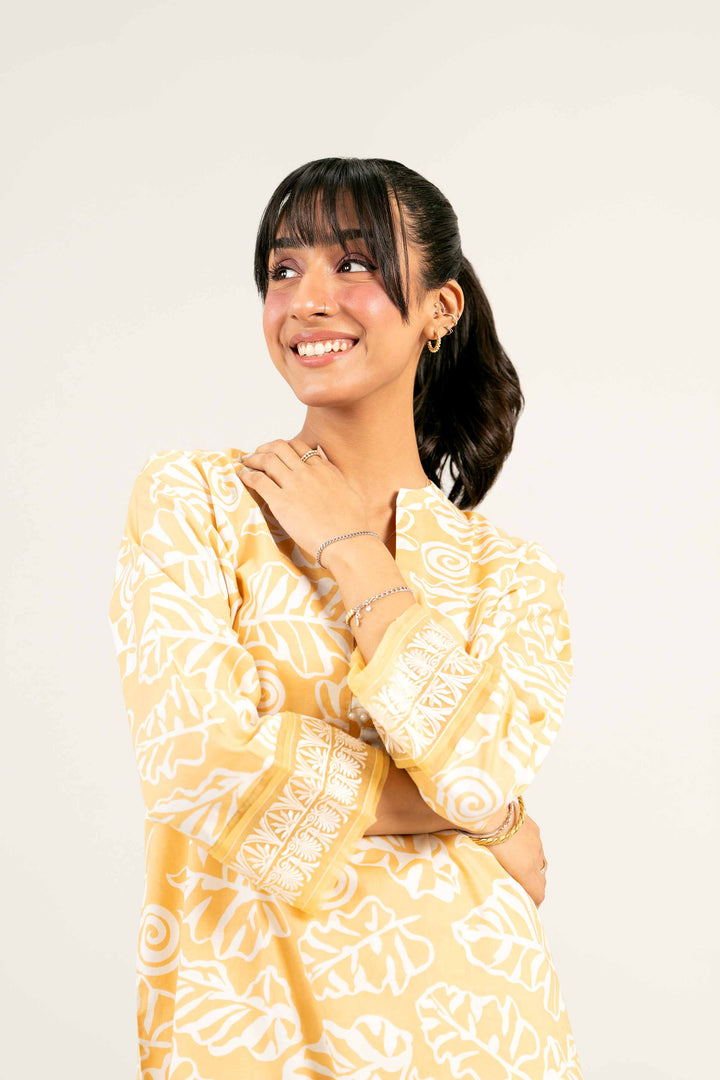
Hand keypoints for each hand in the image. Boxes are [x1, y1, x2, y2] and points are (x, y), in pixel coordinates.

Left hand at [235, 438, 369, 563]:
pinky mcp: (281, 501)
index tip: (276, 452)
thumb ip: (333, 474)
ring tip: (246, 463)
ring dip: (253, 459)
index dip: (283, 447)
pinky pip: (258, 480)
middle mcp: (308, 472)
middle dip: (265, 448)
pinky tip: (242, 477)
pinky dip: (247, 475)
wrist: (346, 541)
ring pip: (267, 460)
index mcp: (324, 469)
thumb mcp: (347, 490)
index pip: (299, 446)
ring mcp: (294, 485)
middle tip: (257, 455)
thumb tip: (326, 462)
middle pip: (280, 447)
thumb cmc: (351, 523)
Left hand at [485, 812, 547, 907]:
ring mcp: (535, 840)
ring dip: (530, 865)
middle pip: (541, 878)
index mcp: (524, 870)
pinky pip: (535, 843)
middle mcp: (534, 856)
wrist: (486, 807)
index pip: (538, 894)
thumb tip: (484, 889)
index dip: (534, 902)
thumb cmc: (479, 836)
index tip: (525, 904)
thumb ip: (491, 878)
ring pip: (539, 859)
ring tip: (514, 863)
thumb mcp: (483, 864)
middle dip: (531, 885)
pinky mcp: (532, 826)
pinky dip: (528, 848)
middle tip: (516, 885)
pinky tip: (513, 843)